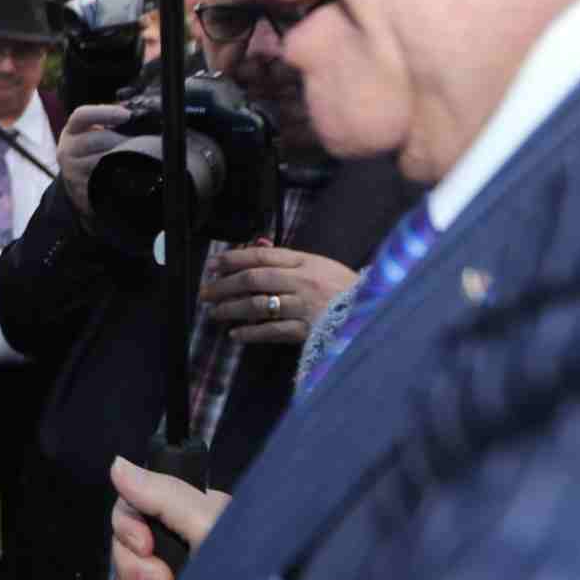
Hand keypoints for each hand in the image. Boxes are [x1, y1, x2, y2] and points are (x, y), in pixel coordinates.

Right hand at [56, 102, 132, 216]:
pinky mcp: (80, 190)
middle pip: (94, 140)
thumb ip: (108, 119)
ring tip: (137, 156)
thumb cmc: (92, 149)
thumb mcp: (91, 130)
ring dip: (121, 158)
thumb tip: (132, 108)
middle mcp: (66, 150)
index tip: (127, 115)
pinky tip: (128, 172)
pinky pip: (102, 181)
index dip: (104, 113)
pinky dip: (118, 176)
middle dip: (120, 140)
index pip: (82, 116)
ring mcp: (71, 172)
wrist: (77, 180)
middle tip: (140, 140)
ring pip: (100, 162)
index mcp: (71, 130)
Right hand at [108, 458, 228, 579]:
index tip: (146, 545)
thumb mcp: (206, 524)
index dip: (129, 530)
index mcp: (191, 516)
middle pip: (123, 548)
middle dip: (139, 571)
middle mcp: (180, 546)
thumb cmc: (248, 574)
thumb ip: (162, 494)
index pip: (132, 509)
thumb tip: (120, 466)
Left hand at [198, 245, 359, 345]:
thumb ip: (288, 258)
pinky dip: (251, 333)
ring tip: (215, 312)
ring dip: (231, 309)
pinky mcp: (308, 329)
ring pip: (258, 305)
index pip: (262, 255)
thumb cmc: (343, 288)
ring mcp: (304, 306)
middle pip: (254, 279)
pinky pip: (272, 330)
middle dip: (224, 285)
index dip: (233, 258)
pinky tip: (235, 334)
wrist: (373, 312)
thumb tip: (257, 245)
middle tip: (205, 292)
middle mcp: (302, 281)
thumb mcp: (319, 265)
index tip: (213, 264)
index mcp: (305, 262)